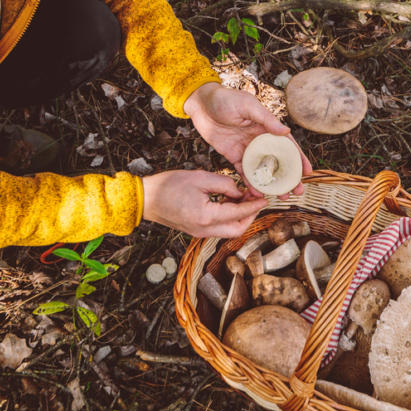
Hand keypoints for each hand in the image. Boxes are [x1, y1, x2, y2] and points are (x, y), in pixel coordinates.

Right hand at [142, 170, 267, 237]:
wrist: (146, 200)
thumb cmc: (169, 186)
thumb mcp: (201, 178)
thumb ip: (224, 184)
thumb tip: (239, 191)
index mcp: (207, 217)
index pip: (239, 213)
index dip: (254, 206)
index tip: (265, 198)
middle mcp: (205, 229)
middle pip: (237, 229)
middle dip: (250, 216)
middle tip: (254, 199)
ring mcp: (200, 232)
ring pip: (229, 230)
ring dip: (239, 217)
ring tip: (241, 198)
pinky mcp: (195, 230)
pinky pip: (218, 228)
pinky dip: (227, 217)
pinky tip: (228, 202)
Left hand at [182, 82, 312, 196]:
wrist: (201, 104)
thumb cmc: (226, 99)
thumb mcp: (248, 106)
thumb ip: (266, 119)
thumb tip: (286, 132)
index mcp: (266, 127)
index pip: (287, 145)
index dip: (298, 159)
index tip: (306, 172)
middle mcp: (259, 140)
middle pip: (277, 162)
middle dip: (288, 177)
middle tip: (297, 192)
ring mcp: (246, 149)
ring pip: (262, 170)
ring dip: (272, 183)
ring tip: (281, 197)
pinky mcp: (233, 156)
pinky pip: (244, 172)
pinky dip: (251, 183)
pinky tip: (258, 193)